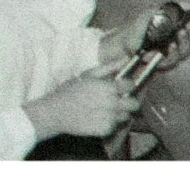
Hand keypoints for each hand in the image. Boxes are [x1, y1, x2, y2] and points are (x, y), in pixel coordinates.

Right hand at [24, 59, 139, 139]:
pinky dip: (110, 124)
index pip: (131, 86)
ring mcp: (108, 118)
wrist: (55, 113)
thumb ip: (109, 67)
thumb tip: (126, 58)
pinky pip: (115, 127)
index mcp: (108, 87)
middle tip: (120, 101)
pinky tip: (99, 119)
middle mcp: (111, 103)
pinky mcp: (104, 130)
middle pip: (134, 104)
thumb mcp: (88, 74)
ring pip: (126, 116)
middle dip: (130, 102)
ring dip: (120, 114)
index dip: (128, 86)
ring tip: (106, 110)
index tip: (123, 88)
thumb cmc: (70, 91)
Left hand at [103, 1, 189, 66]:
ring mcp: (170, 54)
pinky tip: (172, 45)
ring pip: (188, 51)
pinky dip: (175, 52)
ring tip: (181, 33)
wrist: (120, 42)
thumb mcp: (163, 10)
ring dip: (187, 42)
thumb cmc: (140, 26)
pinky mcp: (162, 63)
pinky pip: (174, 60)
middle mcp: (177, 43)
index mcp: (179, 30)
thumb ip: (187, 8)